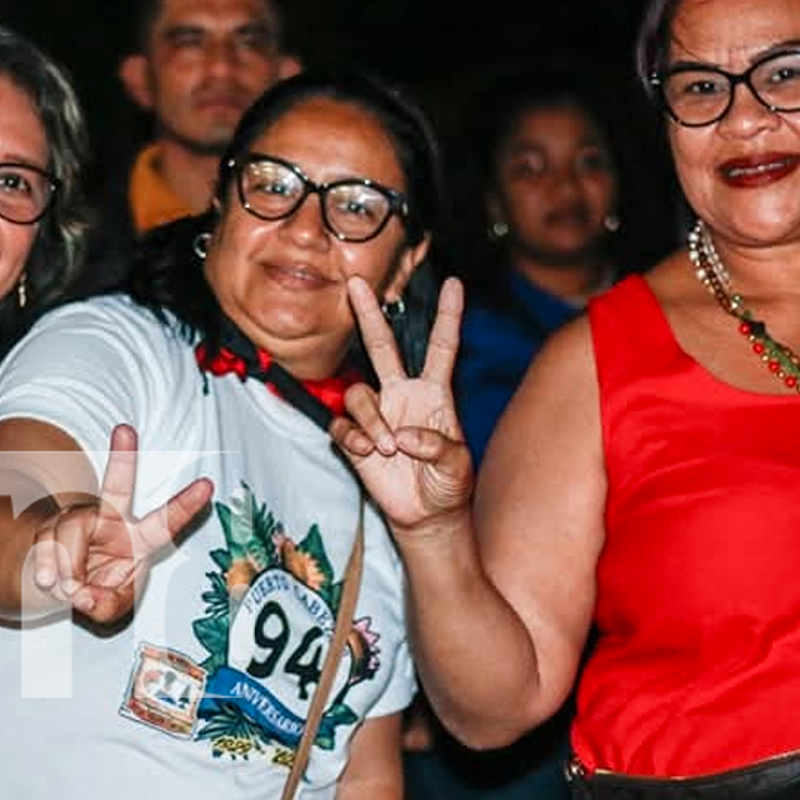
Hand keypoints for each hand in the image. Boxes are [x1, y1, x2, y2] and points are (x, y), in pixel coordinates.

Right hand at [29, 424, 212, 623]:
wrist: (58, 588)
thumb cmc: (96, 590)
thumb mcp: (109, 609)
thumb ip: (103, 606)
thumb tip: (82, 594)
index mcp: (138, 540)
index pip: (165, 522)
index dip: (186, 505)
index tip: (207, 485)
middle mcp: (110, 521)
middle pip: (117, 487)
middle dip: (122, 458)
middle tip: (126, 430)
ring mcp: (78, 520)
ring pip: (71, 532)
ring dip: (68, 569)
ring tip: (69, 588)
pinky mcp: (50, 525)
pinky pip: (46, 543)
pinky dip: (47, 569)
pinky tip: (49, 580)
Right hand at [331, 276, 472, 529]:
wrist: (426, 515)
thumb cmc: (448, 484)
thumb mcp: (458, 466)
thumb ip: (438, 447)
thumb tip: (403, 435)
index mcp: (434, 393)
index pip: (441, 347)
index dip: (449, 316)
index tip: (455, 284)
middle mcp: (401, 395)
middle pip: (382, 346)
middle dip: (369, 315)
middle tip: (358, 284)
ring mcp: (377, 415)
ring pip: (358, 394)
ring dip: (370, 420)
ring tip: (386, 448)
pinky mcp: (355, 439)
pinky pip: (342, 426)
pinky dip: (353, 438)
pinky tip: (367, 453)